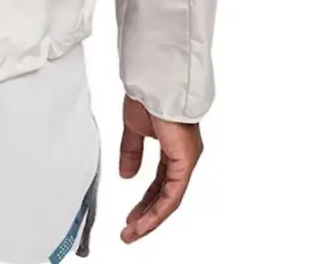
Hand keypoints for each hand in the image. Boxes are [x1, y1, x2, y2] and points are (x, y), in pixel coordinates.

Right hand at [118, 95, 202, 243]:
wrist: (155, 81)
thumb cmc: (148, 95)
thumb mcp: (134, 128)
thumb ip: (131, 152)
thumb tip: (127, 175)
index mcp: (173, 148)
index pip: (160, 183)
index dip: (145, 201)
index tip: (131, 215)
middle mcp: (182, 156)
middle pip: (165, 195)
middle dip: (146, 215)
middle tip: (130, 230)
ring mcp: (186, 159)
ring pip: (170, 199)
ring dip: (151, 218)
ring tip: (133, 232)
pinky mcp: (185, 160)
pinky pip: (173, 193)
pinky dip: (158, 209)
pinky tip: (145, 221)